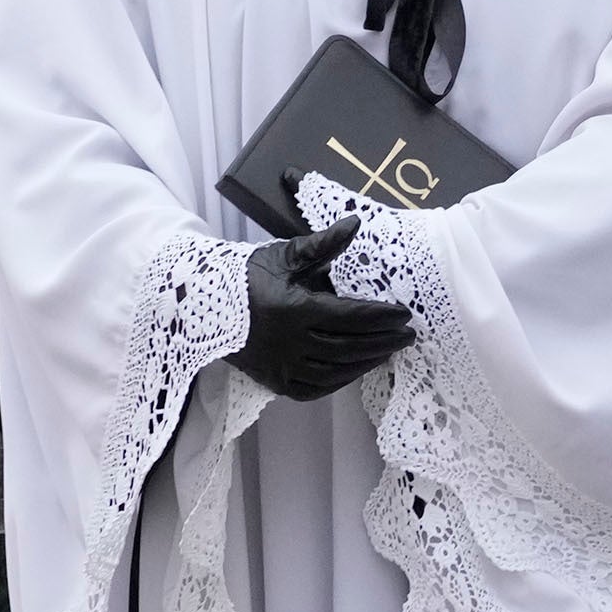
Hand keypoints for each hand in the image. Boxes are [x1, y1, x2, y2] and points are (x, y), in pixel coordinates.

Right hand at [233, 216, 414, 401]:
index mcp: (293, 308)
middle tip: (407, 335)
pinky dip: (339, 382)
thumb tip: (356, 223)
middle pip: (348, 347)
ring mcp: (279, 366)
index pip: (350, 316)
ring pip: (333, 372)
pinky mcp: (272, 381)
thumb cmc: (248, 275)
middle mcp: (287, 342)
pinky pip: (312, 389)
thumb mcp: (285, 255)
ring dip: (366, 363)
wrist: (203, 303)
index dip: (381, 317)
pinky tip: (357, 369)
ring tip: (389, 351)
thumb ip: (323, 244)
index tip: (405, 314)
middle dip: (383, 341)